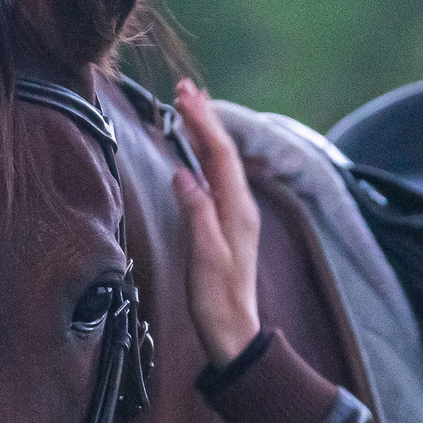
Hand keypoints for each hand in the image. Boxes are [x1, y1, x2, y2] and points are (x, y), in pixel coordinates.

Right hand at [168, 79, 262, 365]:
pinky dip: (203, 156)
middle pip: (223, 152)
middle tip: (184, 88)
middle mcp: (240, 207)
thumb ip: (196, 213)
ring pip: (219, 163)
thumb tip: (182, 172)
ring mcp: (234, 215)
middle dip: (204, 118)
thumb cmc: (217, 300)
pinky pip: (215, 178)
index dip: (203, 122)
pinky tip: (195, 150)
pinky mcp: (225, 225)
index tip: (184, 94)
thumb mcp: (204, 257)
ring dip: (204, 133)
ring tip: (189, 107)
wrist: (233, 333)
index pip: (220, 154)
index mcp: (237, 210)